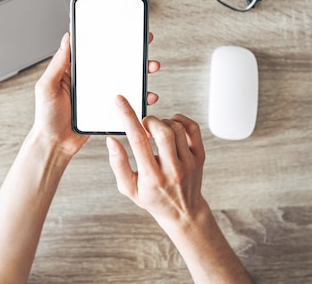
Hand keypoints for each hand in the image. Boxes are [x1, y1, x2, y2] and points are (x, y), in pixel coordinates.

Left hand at [31, 33, 160, 157]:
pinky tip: (148, 96)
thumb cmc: (46, 116)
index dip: (109, 38)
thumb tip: (66, 38)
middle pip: (115, 62)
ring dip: (141, 73)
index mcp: (76, 71)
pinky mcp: (108, 109)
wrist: (55, 144)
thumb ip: (58, 64)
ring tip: (151, 67)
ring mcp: (101, 94)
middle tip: (146, 42)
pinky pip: (127, 100)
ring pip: (125, 80)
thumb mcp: (47, 86)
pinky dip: (139, 98)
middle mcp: (91, 80)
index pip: (95, 50)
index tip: (124, 28)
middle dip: (133, 52)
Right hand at [106, 95, 208, 226]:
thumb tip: (112, 141)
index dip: (127, 116)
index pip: (138, 139)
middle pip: (162, 131)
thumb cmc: (152, 198)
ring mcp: (189, 163)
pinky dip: (180, 120)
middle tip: (143, 126)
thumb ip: (118, 164)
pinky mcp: (199, 156)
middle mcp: (172, 169)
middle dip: (148, 120)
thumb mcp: (128, 187)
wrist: (183, 212)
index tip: (120, 101)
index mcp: (152, 177)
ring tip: (155, 131)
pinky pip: (192, 128)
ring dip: (162, 122)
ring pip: (176, 128)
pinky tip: (171, 126)